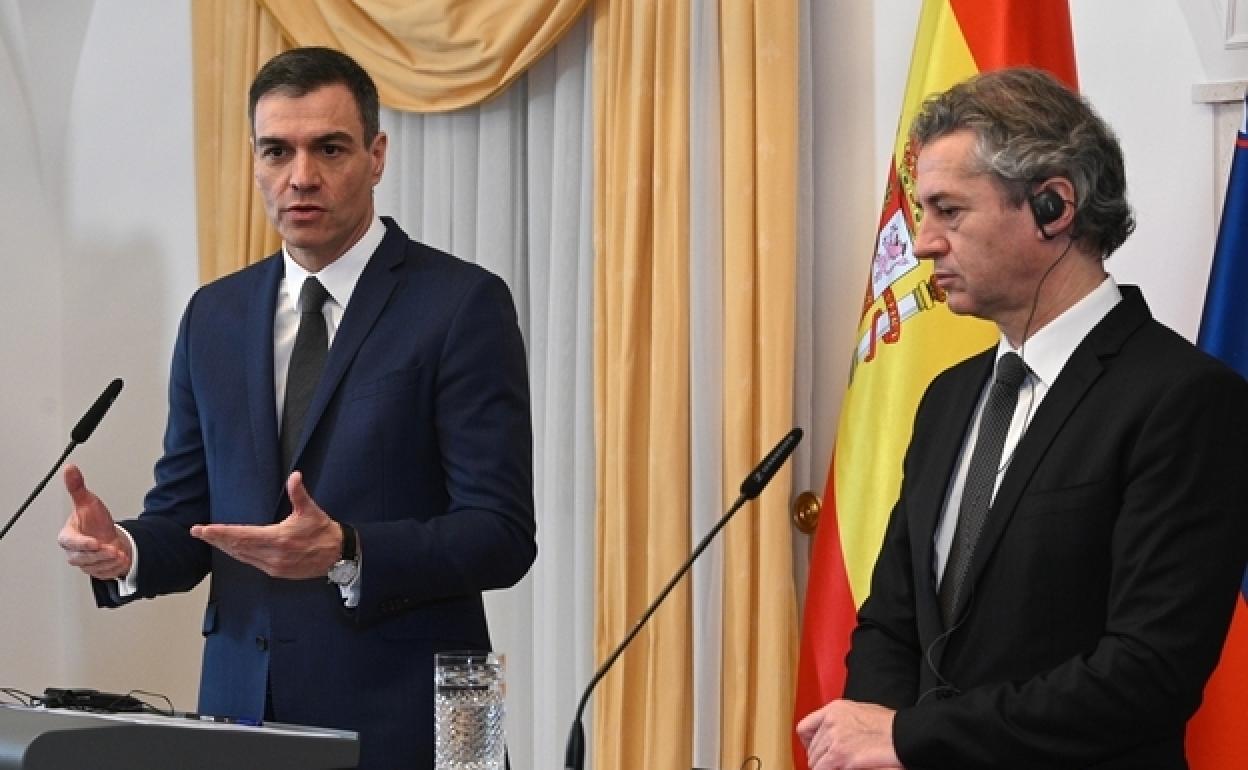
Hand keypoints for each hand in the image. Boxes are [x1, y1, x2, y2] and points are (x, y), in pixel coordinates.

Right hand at [58, 464, 132, 579]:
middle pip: (82, 558)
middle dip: (100, 554)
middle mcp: (74, 552)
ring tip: (120, 553)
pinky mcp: (96, 570)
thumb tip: (70, 468)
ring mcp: (85, 563)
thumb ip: (77, 487)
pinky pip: (103, 573)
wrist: (110, 535)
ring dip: (109, 562)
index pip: (71, 542)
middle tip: (113, 549)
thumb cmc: (96, 521)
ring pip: (94, 567)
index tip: (95, 542)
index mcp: (68, 536)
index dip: (82, 544)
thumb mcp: (88, 502)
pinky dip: (114, 568)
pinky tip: (121, 560)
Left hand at [191, 471, 341, 578]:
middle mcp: (272, 555)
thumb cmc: (323, 531)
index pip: (241, 536)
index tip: (203, 529)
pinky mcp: (277, 572)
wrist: (337, 556)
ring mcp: (273, 566)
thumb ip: (299, 494)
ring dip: (225, 548)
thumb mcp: (311, 511)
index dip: (220, 533)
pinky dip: (239, 555)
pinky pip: (251, 562)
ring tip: (211, 539)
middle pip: (236, 547)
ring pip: (242, 556)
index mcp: (278, 539)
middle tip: (198, 532)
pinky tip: (232, 549)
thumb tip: (295, 476)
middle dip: (216, 540)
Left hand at [797, 699, 900, 769]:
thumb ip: (842, 720)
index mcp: (835, 709)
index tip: (815, 749)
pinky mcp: (839, 754)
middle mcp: (831, 721)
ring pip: (814, 760)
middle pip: (811, 747)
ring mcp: (834, 738)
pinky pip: (821, 768)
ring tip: (837, 766)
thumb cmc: (890, 726)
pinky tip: (840, 768)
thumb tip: (833, 733)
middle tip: (830, 762)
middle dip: (820, 757)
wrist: (903, 735)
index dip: (809, 742)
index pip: (805, 727)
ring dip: (824, 766)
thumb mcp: (860, 711)